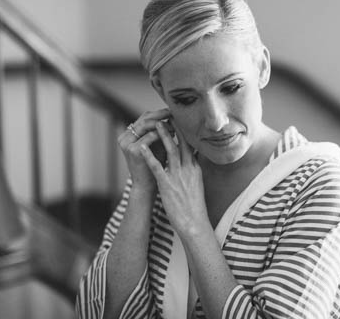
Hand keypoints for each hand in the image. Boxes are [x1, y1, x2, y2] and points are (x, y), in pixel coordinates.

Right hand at [118, 109, 171, 193]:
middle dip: (161, 114)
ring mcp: (126, 143)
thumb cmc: (155, 166)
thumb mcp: (157, 145)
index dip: (159, 113)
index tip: (174, 110)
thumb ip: (162, 132)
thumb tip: (176, 116)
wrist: (147, 186)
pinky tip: (172, 132)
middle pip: (144, 118)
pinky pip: (149, 136)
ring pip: (146, 125)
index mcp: (128, 134)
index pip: (145, 117)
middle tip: (175, 112)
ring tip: (175, 123)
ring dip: (162, 122)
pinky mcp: (132, 150)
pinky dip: (161, 133)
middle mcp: (124, 137)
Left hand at [140, 120, 208, 235]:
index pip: (190, 146)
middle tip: (168, 115)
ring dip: (164, 136)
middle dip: (175, 128)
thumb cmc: (194, 206)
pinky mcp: (167, 184)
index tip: (179, 122)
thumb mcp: (197, 185)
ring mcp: (178, 176)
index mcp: (195, 169)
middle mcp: (188, 169)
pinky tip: (142, 147)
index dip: (184, 133)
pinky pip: (157, 167)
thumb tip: (191, 163)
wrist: (194, 222)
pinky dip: (149, 156)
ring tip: (157, 124)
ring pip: (171, 151)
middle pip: (182, 144)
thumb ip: (193, 172)